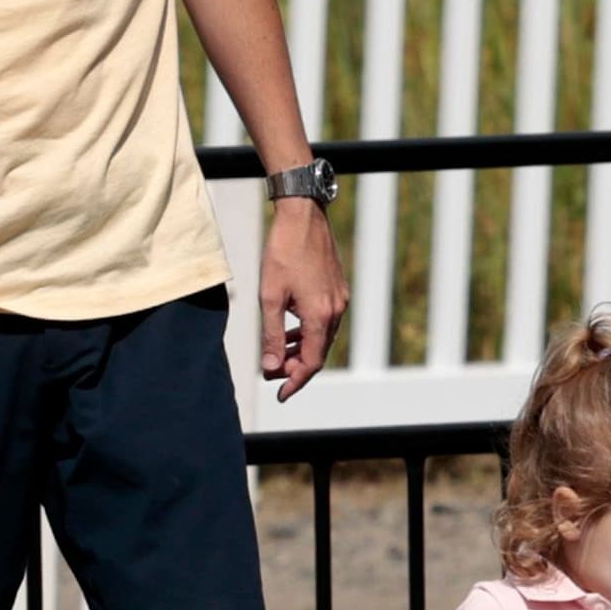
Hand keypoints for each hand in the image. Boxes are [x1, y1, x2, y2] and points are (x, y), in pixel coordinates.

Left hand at [257, 196, 346, 401]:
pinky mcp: (338, 289)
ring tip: (279, 354)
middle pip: (319, 353)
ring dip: (302, 350)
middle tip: (272, 373)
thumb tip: (271, 367)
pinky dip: (309, 332)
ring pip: (323, 338)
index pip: (311, 362)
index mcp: (320, 316)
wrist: (303, 216)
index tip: (280, 393)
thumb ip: (272, 335)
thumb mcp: (270, 297)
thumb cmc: (283, 252)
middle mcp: (336, 311)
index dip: (295, 381)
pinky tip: (292, 330)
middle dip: (296, 367)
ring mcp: (339, 299)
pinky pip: (325, 322)